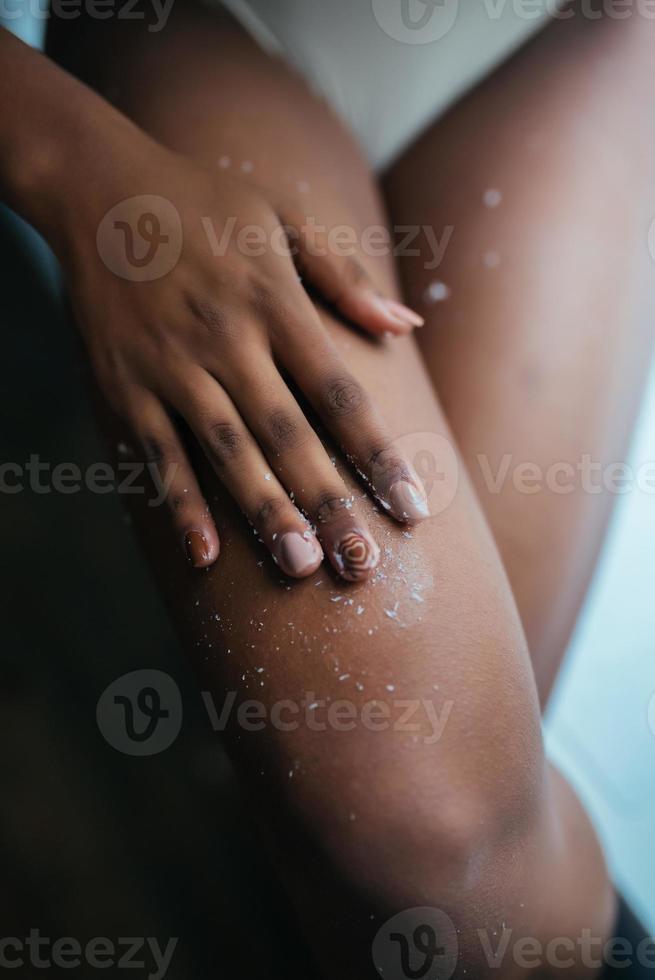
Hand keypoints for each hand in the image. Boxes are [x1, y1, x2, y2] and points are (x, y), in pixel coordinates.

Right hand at [64, 140, 427, 580]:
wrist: (99, 188)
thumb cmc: (205, 205)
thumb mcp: (284, 218)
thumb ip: (345, 277)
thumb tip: (407, 322)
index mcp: (275, 304)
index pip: (340, 394)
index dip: (378, 454)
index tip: (411, 508)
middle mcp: (228, 340)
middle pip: (289, 436)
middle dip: (329, 504)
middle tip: (362, 567)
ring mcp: (173, 366)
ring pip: (227, 452)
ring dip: (265, 512)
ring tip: (302, 568)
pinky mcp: (125, 385)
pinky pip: (157, 453)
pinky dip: (179, 503)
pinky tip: (204, 555)